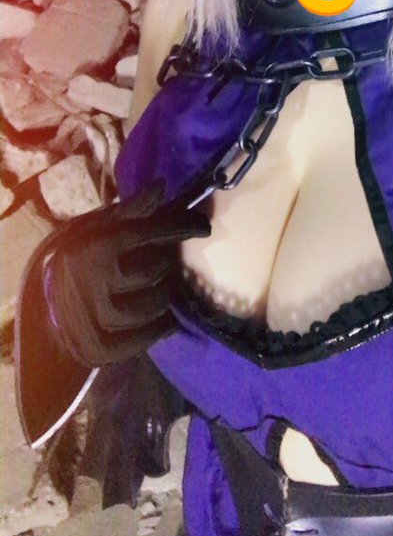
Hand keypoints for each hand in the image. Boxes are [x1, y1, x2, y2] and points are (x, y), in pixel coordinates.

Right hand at [45, 184, 210, 367]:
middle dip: (168, 261)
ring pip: (155, 304)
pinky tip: (165, 319)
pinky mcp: (100, 348)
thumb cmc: (82, 259)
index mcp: (94, 246)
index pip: (149, 231)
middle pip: (156, 268)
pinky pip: (146, 338)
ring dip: (166, 294)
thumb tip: (162, 186)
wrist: (46, 308)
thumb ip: (131, 211)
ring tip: (161, 286)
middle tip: (167, 259)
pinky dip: (161, 327)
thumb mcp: (98, 228)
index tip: (203, 226)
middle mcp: (94, 282)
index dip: (181, 226)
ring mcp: (96, 318)